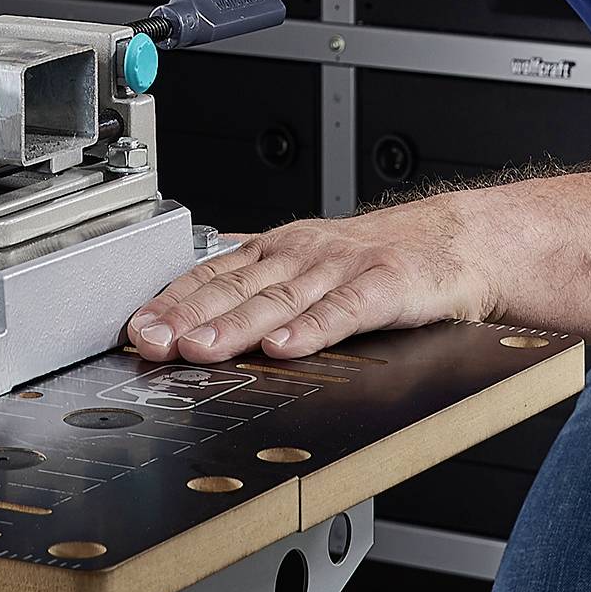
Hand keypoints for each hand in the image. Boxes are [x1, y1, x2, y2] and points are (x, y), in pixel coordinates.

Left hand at [126, 194, 497, 363]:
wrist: (455, 242)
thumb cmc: (378, 258)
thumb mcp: (308, 260)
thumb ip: (257, 278)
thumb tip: (192, 291)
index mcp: (277, 251)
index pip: (211, 274)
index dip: (171, 302)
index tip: (135, 329)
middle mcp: (301, 255)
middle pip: (236, 287)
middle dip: (188, 316)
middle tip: (151, 341)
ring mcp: (340, 270)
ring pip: (279, 301)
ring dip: (235, 326)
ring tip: (199, 349)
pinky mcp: (382, 288)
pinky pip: (342, 312)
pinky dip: (311, 330)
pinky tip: (284, 348)